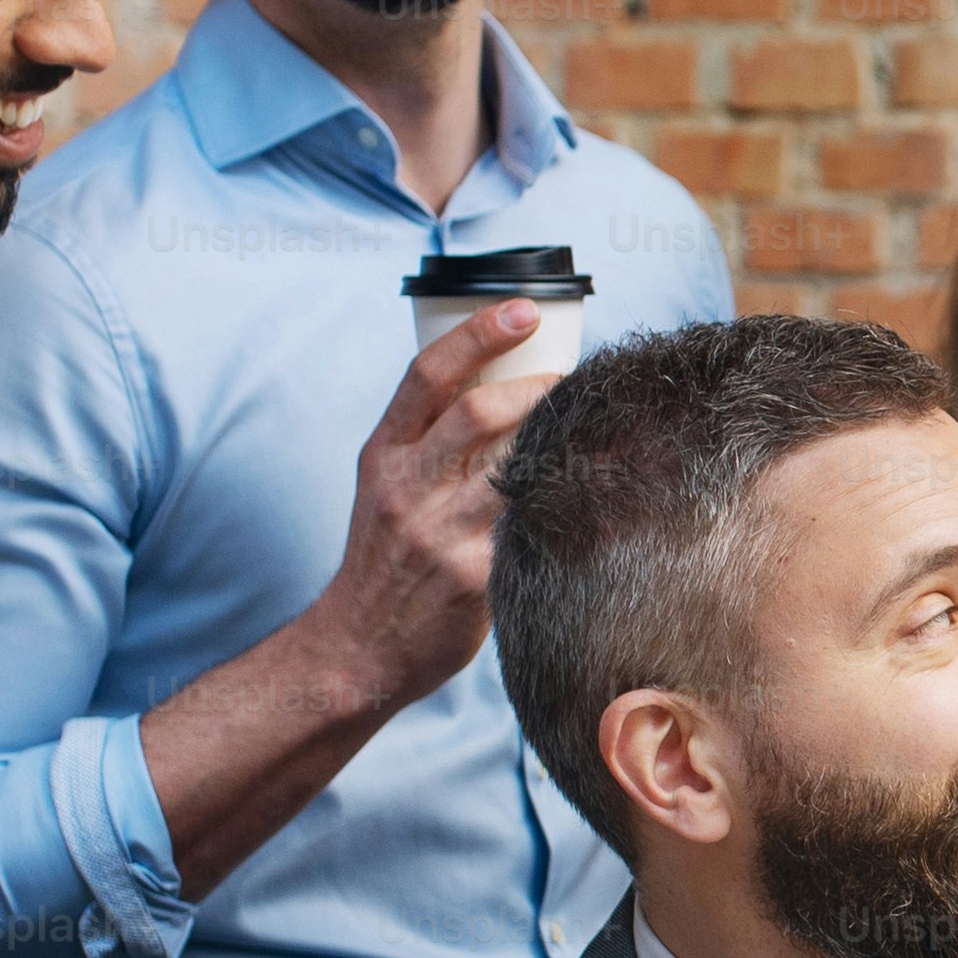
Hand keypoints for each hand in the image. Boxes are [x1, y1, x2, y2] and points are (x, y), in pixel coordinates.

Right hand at [307, 300, 563, 714]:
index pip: (428, 374)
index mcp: (384, 454)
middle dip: (540, 387)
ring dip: (563, 443)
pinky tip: (599, 496)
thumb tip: (508, 391)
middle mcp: (406, 486)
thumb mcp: (386, 489)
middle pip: (480, 412)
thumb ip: (431, 444)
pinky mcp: (472, 575)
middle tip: (578, 380)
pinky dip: (565, 506)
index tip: (524, 310)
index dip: (479, 334)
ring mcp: (438, 532)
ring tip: (598, 430)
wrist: (357, 647)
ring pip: (515, 468)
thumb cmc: (386, 561)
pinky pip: (530, 527)